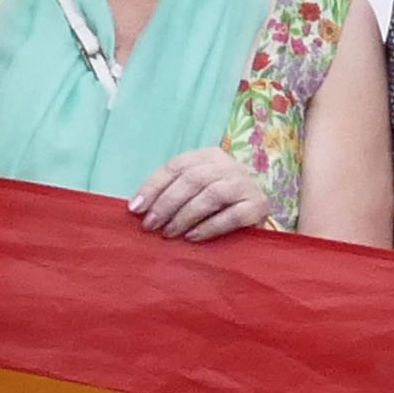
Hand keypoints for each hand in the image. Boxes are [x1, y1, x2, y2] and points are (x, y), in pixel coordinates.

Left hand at [123, 150, 271, 240]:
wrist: (257, 215)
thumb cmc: (217, 205)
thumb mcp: (194, 191)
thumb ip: (172, 193)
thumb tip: (137, 209)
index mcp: (209, 156)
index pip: (176, 166)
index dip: (153, 186)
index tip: (135, 209)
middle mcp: (228, 165)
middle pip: (192, 179)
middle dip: (167, 203)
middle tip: (151, 225)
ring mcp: (245, 184)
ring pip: (211, 195)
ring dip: (185, 215)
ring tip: (169, 233)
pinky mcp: (258, 205)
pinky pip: (232, 216)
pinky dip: (209, 227)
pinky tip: (192, 237)